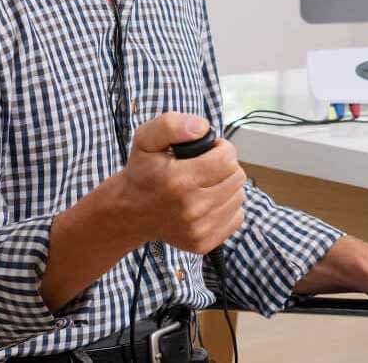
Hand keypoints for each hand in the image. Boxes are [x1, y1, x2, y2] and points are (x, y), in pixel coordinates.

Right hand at [90, 112, 246, 254]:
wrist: (129, 212)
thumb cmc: (143, 172)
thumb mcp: (146, 138)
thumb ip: (172, 125)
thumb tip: (203, 128)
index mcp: (179, 181)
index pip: (227, 159)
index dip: (222, 149)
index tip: (209, 149)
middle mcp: (192, 208)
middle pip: (236, 178)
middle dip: (225, 166)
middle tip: (207, 166)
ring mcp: (199, 229)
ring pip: (239, 197)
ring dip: (226, 186)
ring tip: (206, 183)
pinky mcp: (204, 244)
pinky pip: (236, 217)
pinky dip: (226, 206)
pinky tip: (208, 201)